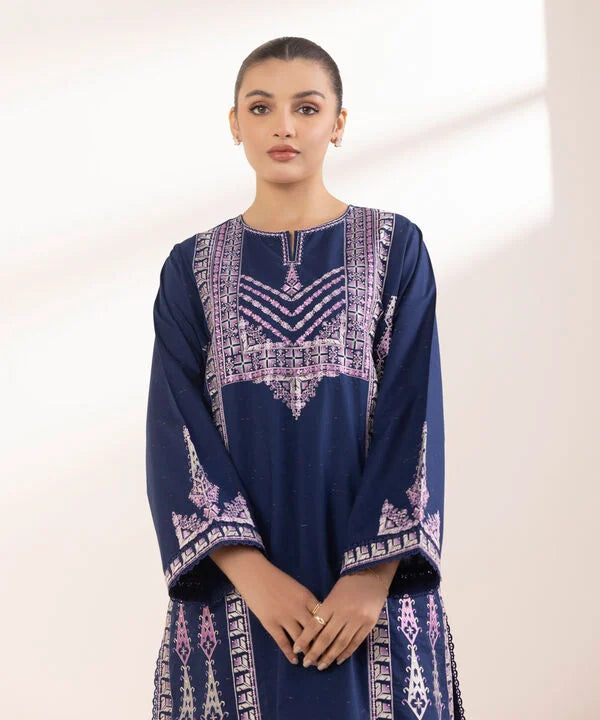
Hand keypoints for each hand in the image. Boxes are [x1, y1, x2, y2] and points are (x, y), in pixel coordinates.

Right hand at [210, 545, 324, 665]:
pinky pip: (283, 642)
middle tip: (325, 657)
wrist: (255, 574)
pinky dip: (290, 654)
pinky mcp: (270, 624)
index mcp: (306, 597)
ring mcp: (284, 617)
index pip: (323, 618)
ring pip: (300, 640)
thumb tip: (317, 617)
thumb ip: (307, 601)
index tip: (334, 641)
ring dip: (307, 652)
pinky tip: (295, 661)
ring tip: (312, 662)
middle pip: (314, 632)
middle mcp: (298, 609)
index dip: (329, 631)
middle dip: (321, 646)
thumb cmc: (276, 578)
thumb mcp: (296, 587)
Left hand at [292, 568, 388, 669]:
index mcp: (332, 603)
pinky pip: (355, 642)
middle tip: (307, 663)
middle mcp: (344, 613)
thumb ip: (326, 611)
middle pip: (327, 638)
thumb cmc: (348, 584)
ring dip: (329, 657)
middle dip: (315, 653)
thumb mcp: (333, 594)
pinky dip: (346, 653)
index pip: (315, 625)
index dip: (305, 639)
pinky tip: (338, 660)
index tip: (296, 649)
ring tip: (321, 665)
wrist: (372, 576)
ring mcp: (358, 619)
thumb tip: (314, 633)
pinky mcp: (369, 624)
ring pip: (341, 643)